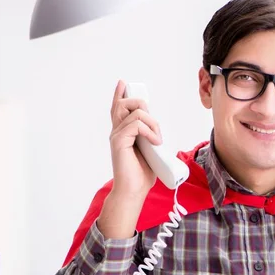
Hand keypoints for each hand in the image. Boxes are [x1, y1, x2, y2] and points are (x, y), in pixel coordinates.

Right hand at [108, 79, 161, 198]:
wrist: (134, 191)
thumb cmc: (141, 175)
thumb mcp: (150, 150)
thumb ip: (149, 136)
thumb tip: (156, 129)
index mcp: (122, 133)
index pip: (117, 108)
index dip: (119, 94)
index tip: (123, 83)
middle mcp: (117, 132)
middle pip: (125, 103)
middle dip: (144, 106)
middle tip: (155, 129)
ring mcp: (117, 135)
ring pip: (135, 112)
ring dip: (152, 123)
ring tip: (157, 140)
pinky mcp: (119, 141)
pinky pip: (136, 124)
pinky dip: (149, 131)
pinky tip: (154, 142)